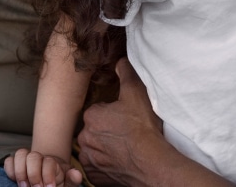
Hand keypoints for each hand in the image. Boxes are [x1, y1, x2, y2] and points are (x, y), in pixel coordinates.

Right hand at [4, 148, 82, 186]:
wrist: (48, 181)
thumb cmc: (58, 183)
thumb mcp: (67, 182)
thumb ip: (72, 179)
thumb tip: (77, 174)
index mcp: (52, 163)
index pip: (49, 162)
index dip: (48, 175)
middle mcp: (39, 158)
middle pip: (33, 156)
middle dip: (33, 174)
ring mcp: (26, 160)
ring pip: (20, 154)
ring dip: (20, 171)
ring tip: (24, 186)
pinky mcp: (15, 165)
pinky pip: (9, 161)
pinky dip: (10, 170)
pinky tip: (15, 181)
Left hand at [76, 58, 165, 186]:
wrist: (150, 162)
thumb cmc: (141, 128)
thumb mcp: (136, 92)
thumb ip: (126, 71)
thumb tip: (119, 60)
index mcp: (91, 116)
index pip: (98, 111)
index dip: (113, 113)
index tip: (125, 117)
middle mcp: (85, 138)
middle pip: (95, 130)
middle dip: (106, 131)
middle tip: (125, 133)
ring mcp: (89, 159)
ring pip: (95, 149)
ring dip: (105, 148)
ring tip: (124, 149)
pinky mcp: (95, 177)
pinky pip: (97, 168)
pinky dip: (106, 166)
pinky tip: (120, 162)